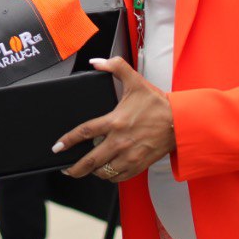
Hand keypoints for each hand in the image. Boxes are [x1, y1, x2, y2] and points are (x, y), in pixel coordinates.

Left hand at [54, 57, 174, 182]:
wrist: (182, 122)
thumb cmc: (158, 104)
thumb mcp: (135, 81)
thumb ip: (115, 66)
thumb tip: (97, 61)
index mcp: (115, 122)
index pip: (85, 132)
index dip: (68, 140)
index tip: (57, 147)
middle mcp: (120, 141)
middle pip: (91, 161)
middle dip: (76, 169)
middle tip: (67, 170)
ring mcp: (130, 156)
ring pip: (105, 172)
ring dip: (93, 173)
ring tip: (86, 170)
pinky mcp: (140, 165)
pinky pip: (120, 177)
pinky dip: (111, 177)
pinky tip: (106, 172)